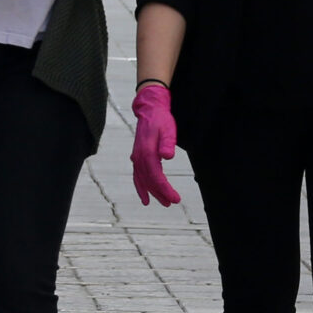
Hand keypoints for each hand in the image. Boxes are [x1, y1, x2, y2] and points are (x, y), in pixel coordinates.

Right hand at [130, 83, 180, 206]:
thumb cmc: (161, 120)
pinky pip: (138, 176)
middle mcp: (139, 157)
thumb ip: (168, 143)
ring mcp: (136, 158)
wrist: (150, 110)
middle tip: (172, 203)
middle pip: (149, 181)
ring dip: (152, 192)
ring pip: (143, 180)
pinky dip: (141, 187)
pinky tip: (145, 197)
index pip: (155, 176)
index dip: (165, 189)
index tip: (175, 198)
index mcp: (147, 152)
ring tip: (163, 203)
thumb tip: (167, 157)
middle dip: (160, 193)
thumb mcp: (169, 129)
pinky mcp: (137, 157)